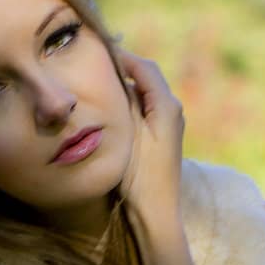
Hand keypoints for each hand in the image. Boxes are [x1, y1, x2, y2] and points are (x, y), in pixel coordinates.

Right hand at [114, 47, 185, 243]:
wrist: (155, 215)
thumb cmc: (140, 178)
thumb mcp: (127, 135)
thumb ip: (122, 101)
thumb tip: (112, 73)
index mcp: (167, 105)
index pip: (142, 66)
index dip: (120, 55)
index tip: (95, 49)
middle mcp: (172, 109)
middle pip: (144, 76)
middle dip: (120, 68)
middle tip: (92, 63)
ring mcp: (168, 124)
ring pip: (143, 92)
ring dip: (123, 85)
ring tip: (97, 82)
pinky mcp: (161, 137)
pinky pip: (143, 108)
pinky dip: (127, 102)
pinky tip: (108, 108)